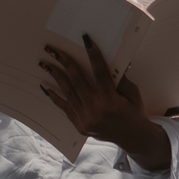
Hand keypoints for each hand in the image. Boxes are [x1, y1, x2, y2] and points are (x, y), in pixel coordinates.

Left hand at [40, 34, 170, 170]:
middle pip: (77, 81)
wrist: (132, 138)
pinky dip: (55, 97)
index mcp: (111, 100)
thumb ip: (121, 78)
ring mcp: (86, 119)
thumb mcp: (133, 94)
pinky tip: (45, 87)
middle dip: (65, 63)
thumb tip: (113, 59)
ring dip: (56, 77)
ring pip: (68, 93)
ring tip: (45, 64)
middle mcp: (96, 110)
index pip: (100, 72)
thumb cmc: (133, 112)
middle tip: (53, 50)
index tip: (86, 40)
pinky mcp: (80, 125)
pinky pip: (65, 108)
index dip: (94, 55)